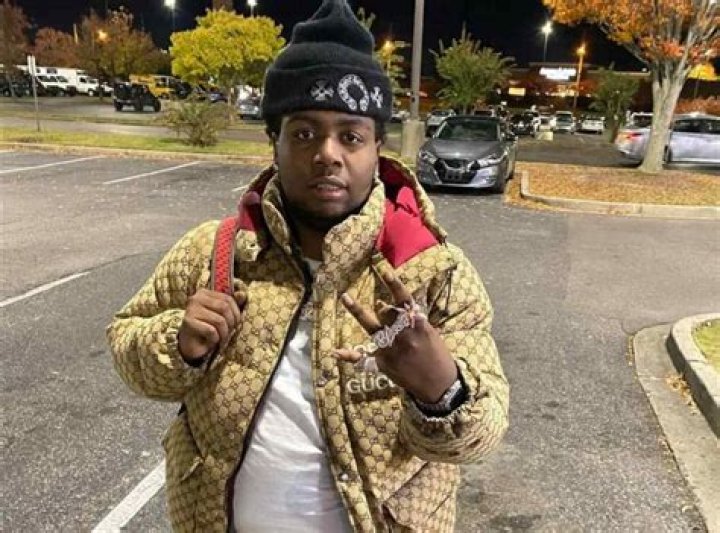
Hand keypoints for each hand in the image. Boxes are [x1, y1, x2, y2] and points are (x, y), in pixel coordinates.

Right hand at [177, 287, 246, 361]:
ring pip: (219, 320)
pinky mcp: (188, 322)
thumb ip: (232, 304)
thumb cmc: (207, 327)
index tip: (236, 323)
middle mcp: (196, 298)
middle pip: (224, 308)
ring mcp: (191, 309)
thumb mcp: (221, 315)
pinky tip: (212, 341)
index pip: (228, 299)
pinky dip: (215, 339)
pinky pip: (211, 331)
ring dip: (224, 333)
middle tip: (229, 333)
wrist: (190, 344)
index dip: (236, 313)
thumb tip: (242, 294)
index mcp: (204, 293)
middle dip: (231, 323)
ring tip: (222, 339)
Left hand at [334, 271, 456, 402]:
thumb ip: (411, 318)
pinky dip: (349, 356)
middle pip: (386, 312)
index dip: (395, 285)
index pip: (405, 301)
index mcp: (418, 325)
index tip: (385, 272)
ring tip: (346, 296)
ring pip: (372, 327)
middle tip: (381, 304)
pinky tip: (335, 352)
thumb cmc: (436, 355)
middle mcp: (404, 336)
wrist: (440, 385)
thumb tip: (388, 302)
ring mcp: (392, 350)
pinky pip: (363, 359)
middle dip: (382, 306)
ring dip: (358, 311)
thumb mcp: (429, 333)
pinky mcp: (383, 364)